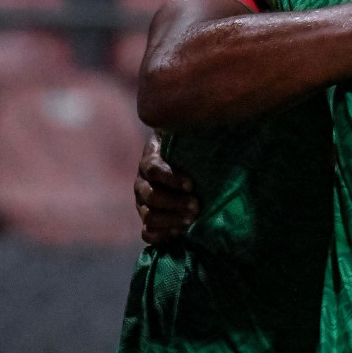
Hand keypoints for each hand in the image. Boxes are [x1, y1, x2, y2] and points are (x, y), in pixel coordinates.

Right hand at [135, 132, 197, 246]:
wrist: (192, 169)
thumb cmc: (196, 150)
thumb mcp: (193, 138)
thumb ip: (194, 131)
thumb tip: (209, 117)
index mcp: (152, 159)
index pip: (152, 168)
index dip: (170, 177)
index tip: (191, 184)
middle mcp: (142, 181)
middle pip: (149, 194)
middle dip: (173, 202)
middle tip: (196, 207)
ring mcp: (143, 202)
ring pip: (147, 214)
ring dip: (169, 219)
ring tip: (190, 221)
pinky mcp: (149, 220)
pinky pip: (146, 233)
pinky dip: (159, 235)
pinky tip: (177, 233)